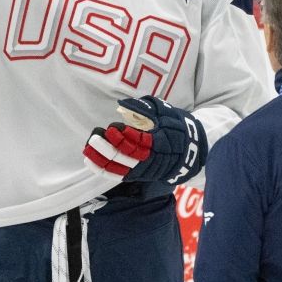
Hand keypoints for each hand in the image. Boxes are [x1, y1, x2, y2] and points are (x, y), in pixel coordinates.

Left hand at [83, 96, 207, 184]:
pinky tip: (92, 162)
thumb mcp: (166, 112)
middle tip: (95, 137)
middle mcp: (153, 160)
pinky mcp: (140, 175)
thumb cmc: (177, 127)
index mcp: (162, 143)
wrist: (192, 151)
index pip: (141, 143)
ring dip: (103, 160)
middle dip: (109, 148)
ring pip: (121, 168)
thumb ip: (145, 108)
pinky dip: (105, 170)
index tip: (112, 128)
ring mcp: (146, 170)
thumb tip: (122, 105)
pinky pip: (120, 176)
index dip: (125, 137)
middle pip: (128, 157)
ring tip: (88, 149)